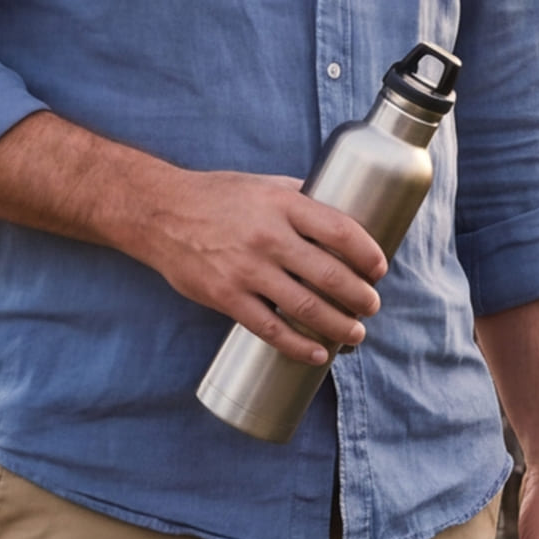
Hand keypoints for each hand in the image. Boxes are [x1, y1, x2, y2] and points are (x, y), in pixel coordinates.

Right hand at [122, 166, 389, 363]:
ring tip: (355, 333)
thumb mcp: (262, 185)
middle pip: (330, 274)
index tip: (379, 269)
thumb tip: (340, 212)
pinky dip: (298, 345)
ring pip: (306, 307)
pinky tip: (317, 354)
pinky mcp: (226, 296)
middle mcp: (268, 236)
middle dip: (360, 296)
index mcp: (283, 204)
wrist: (159, 213)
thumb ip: (299, 198)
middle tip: (372, 305)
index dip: (367, 254)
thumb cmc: (216, 196)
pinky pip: (270, 328)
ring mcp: (247, 269)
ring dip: (339, 325)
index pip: (340, 231)